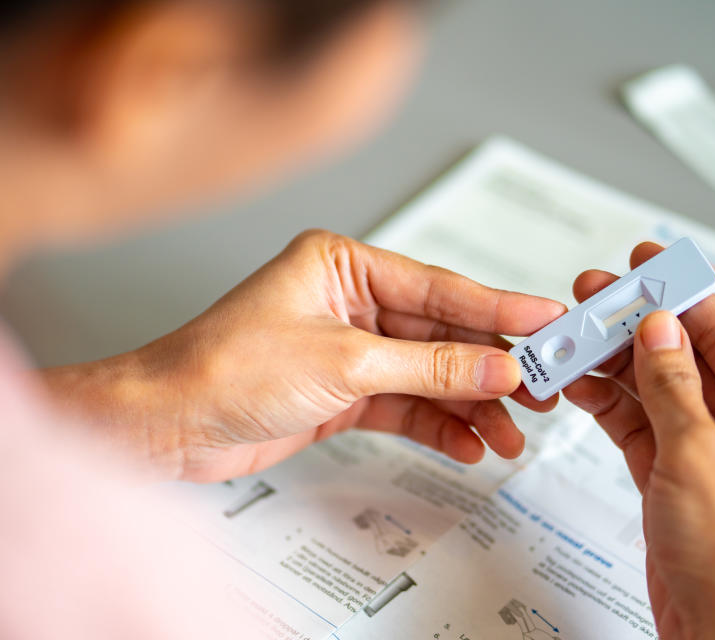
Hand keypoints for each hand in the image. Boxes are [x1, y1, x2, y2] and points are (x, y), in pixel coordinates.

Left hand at [42, 230, 563, 480]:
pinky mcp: (342, 393)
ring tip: (511, 430)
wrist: (167, 426)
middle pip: (440, 333)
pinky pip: (405, 404)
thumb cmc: (223, 368)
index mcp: (343, 265)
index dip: (499, 307)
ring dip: (470, 404)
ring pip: (428, 374)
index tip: (547, 320)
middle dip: (490, 365)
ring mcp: (347, 350)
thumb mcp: (343, 362)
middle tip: (542, 386)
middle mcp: (348, 302)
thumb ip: (428, 366)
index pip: (439, 286)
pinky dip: (437, 424)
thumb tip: (495, 365)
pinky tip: (468, 443)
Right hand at [563, 243, 714, 639]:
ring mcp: (705, 456)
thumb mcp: (700, 461)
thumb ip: (674, 388)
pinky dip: (606, 404)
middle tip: (593, 298)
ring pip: (653, 390)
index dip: (683, 293)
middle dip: (636, 326)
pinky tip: (579, 384)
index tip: (648, 262)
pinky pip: (637, 425)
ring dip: (612, 365)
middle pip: (683, 358)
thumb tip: (659, 329)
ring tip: (572, 339)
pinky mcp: (673, 480)